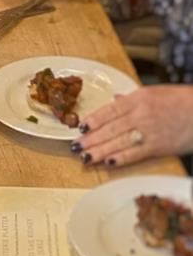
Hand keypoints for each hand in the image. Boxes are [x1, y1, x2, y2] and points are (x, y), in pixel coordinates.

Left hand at [72, 86, 192, 166]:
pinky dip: (121, 158)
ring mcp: (149, 131)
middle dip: (91, 139)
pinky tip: (108, 162)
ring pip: (119, 142)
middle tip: (75, 146)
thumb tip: (113, 99)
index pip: (109, 110)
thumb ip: (130, 99)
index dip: (93, 120)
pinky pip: (136, 154)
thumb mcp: (152, 93)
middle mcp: (141, 115)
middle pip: (110, 129)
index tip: (79, 128)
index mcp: (138, 99)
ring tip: (85, 157)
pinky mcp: (159, 146)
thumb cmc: (179, 101)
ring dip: (100, 151)